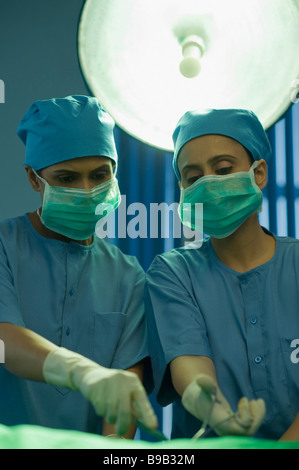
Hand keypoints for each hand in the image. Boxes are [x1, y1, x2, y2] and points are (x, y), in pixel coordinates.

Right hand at [43, 347, 157, 434]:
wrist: (92, 374)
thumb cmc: (115, 388)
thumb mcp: (127, 393)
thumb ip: (136, 408)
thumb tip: (149, 426)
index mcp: (133, 382)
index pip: (142, 400)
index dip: (147, 414)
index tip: (153, 427)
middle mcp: (122, 381)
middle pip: (125, 411)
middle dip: (123, 425)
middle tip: (121, 432)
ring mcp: (108, 384)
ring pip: (111, 413)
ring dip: (110, 417)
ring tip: (109, 409)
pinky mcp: (96, 388)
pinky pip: (100, 411)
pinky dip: (101, 412)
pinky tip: (100, 401)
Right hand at [182, 374, 265, 436]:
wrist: (201, 402)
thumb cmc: (203, 394)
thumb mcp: (204, 388)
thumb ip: (205, 384)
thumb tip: (201, 379)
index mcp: (220, 422)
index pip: (240, 427)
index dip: (246, 414)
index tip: (244, 398)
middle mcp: (227, 430)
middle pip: (248, 431)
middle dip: (256, 416)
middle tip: (255, 401)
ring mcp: (232, 431)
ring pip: (251, 429)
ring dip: (258, 416)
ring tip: (258, 401)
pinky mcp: (237, 428)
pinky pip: (251, 426)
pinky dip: (257, 416)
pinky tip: (256, 403)